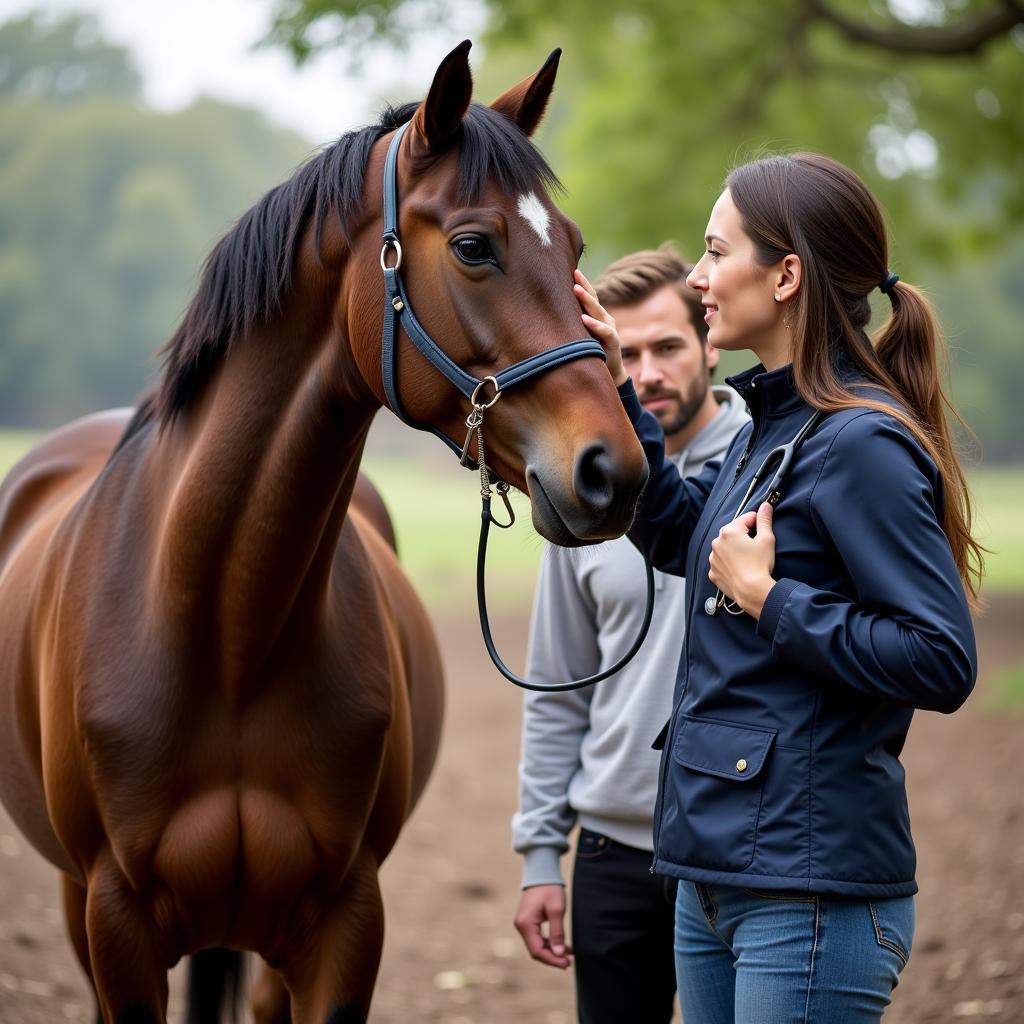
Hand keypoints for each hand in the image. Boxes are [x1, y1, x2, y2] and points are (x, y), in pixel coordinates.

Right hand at [513, 884, 571, 968]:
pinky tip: (561, 945)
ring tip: (568, 953)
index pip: (537, 951)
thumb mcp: (557, 910)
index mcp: (525, 924)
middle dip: (552, 957)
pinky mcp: (528, 922)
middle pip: (536, 950)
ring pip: (537, 945)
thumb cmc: (550, 889)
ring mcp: (523, 924)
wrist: (542, 872)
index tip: (566, 963)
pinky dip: (549, 943)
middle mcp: (520, 926)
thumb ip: (557, 933)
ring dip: (552, 951)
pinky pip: (537, 938)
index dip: (552, 960)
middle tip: (569, 961)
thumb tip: (559, 954)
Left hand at [574, 269, 626, 385]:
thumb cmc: (592, 353)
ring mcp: (609, 329)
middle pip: (593, 299)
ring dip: (587, 300)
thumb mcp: (580, 336)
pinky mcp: (613, 342)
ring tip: (576, 290)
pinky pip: (605, 331)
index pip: (589, 296)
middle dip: (583, 285)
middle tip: (574, 273)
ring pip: (598, 311)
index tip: (571, 270)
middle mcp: (604, 319)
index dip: (581, 283)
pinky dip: (595, 325)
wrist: (609, 374)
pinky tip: (585, 320)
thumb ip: (572, 325)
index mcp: (595, 316)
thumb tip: (549, 314)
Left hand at [708, 502, 776, 618]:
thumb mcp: (767, 539)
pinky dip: (728, 563)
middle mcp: (717, 542)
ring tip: (748, 559)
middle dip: (744, 536)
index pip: (746, 518)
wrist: (751, 591)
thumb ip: (764, 520)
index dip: (757, 522)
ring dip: (734, 549)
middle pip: (733, 532)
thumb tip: (765, 505)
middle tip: (756, 547)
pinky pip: (721, 563)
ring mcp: (713, 558)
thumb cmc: (760, 564)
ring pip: (725, 548)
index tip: (764, 529)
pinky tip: (739, 568)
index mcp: (729, 531)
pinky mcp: (713, 572)